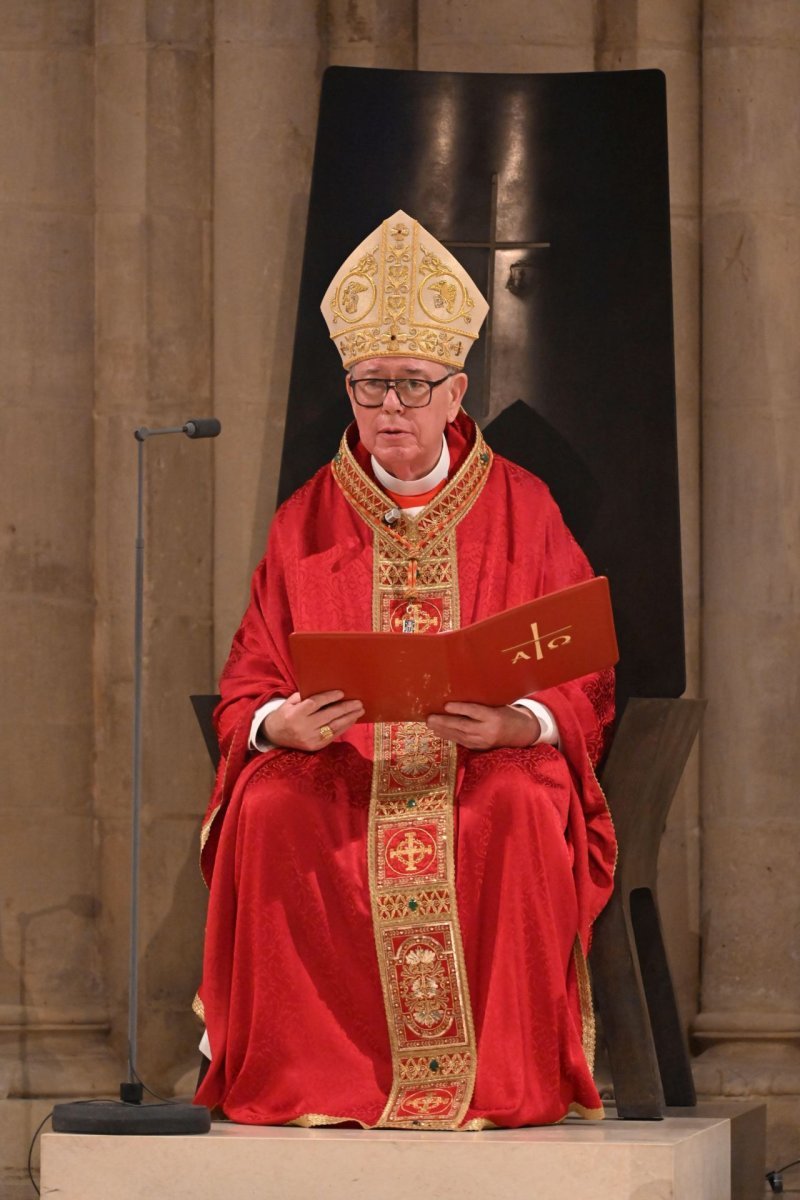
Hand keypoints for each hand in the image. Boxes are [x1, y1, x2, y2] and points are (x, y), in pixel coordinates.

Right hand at [263, 690, 363, 751]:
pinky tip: (351, 720)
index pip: (315, 704)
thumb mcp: (291, 702)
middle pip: (328, 716)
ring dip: (349, 718)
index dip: (329, 698)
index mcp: (295, 714)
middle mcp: (303, 727)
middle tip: (358, 702)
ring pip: (334, 727)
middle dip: (345, 708)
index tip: (342, 693)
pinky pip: (333, 736)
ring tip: (360, 711)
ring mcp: (310, 738)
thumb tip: (328, 691)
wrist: (274, 735)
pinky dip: (344, 727)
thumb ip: (306, 697)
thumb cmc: (285, 713)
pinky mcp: (315, 746)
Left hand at [426, 702, 540, 750]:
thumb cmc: (508, 713)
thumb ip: (482, 704)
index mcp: (495, 717)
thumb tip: (459, 694)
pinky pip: (462, 742)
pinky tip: (439, 731)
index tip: (446, 705)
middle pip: (463, 726)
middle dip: (445, 722)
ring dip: (443, 730)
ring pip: (460, 736)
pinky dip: (449, 736)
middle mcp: (488, 731)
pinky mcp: (480, 748)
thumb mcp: (498, 705)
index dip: (460, 708)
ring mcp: (484, 742)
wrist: (522, 733)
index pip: (475, 712)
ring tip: (430, 724)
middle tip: (430, 718)